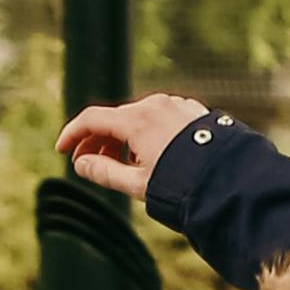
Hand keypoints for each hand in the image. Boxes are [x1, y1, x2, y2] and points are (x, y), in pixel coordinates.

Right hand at [56, 91, 209, 201]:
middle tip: (87, 164)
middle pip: (114, 118)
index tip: (61, 150)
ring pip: (137, 118)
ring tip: (122, 167)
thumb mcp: (137, 184)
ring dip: (122, 139)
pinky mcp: (192, 111)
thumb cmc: (181, 184)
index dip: (72, 134)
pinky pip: (159, 119)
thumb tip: (81, 164)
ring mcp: (175, 105)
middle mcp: (155, 105)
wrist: (228, 180)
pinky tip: (150, 157)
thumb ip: (104, 172)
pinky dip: (146, 135)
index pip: (92, 119)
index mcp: (137, 120)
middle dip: (97, 141)